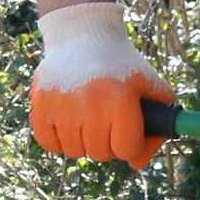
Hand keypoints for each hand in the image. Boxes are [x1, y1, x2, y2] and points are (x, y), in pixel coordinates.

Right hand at [29, 2, 175, 168]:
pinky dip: (59, 139)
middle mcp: (89, 101)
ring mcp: (61, 103)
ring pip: (74, 151)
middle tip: (107, 121)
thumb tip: (136, 163)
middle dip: (107, 143)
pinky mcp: (39, 102)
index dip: (131, 143)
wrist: (84, 36)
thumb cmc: (124, 67)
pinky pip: (48, 144)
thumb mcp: (153, 87)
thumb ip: (159, 127)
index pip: (126, 150)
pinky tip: (68, 120)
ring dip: (83, 141)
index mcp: (120, 97)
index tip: (128, 129)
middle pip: (100, 154)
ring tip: (88, 117)